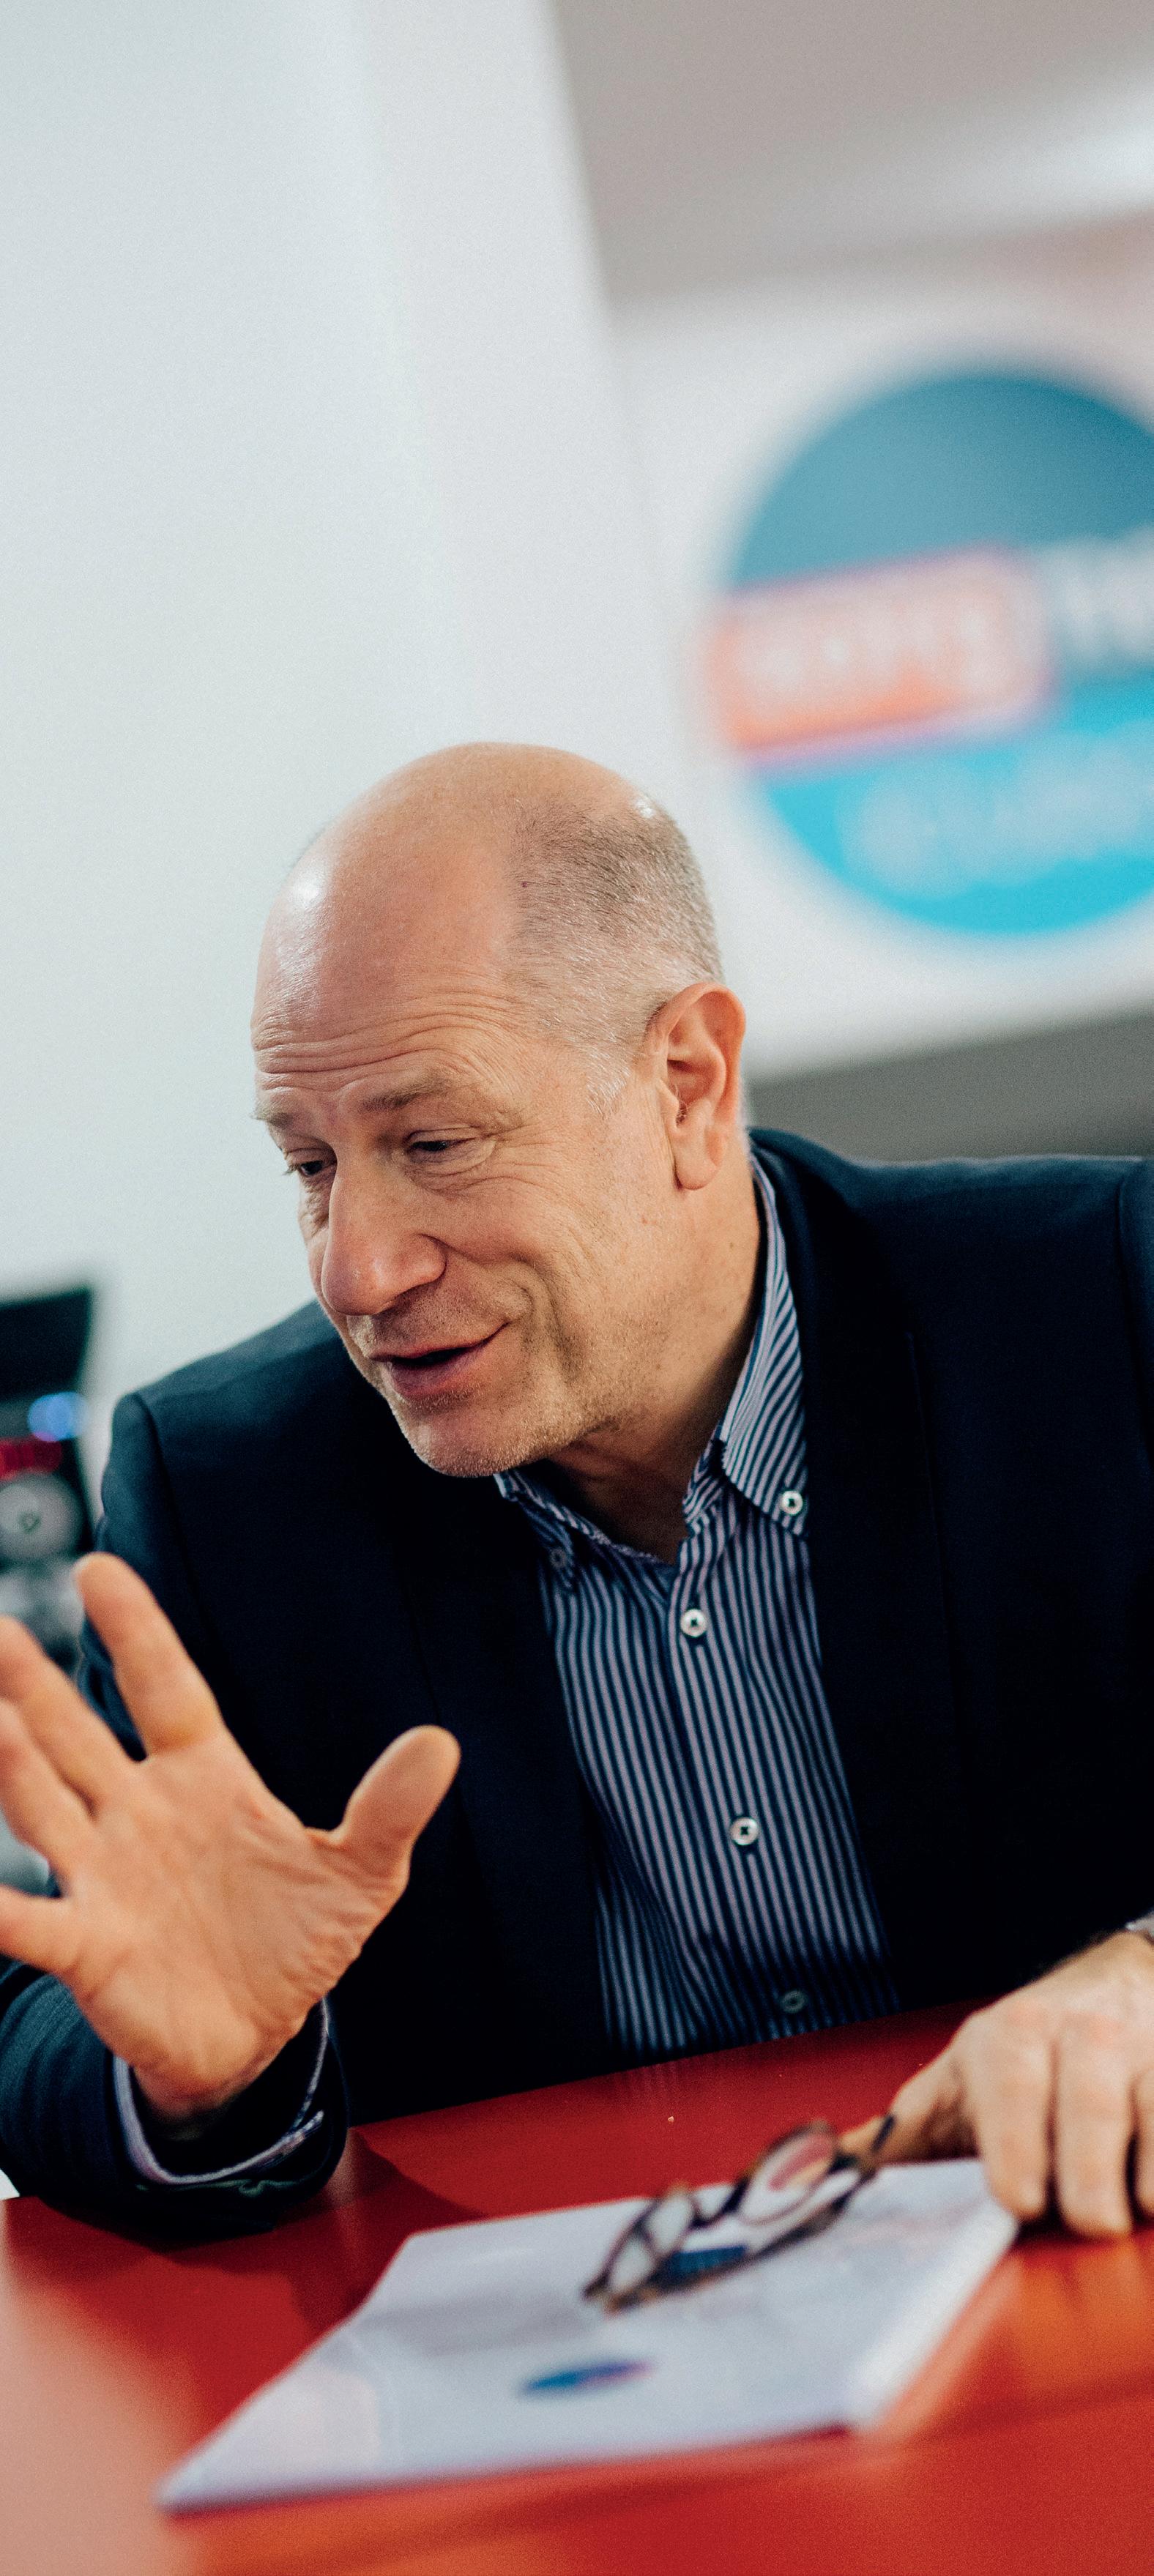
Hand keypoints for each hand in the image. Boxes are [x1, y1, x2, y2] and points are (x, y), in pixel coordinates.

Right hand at [0, 1555, 458, 2121]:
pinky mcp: (91, 1948)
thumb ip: (389, 1810)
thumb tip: (441, 1743)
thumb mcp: (361, 1873)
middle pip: (76, 1735)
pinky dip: (0, 1910)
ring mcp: (105, 1877)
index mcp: (203, 1776)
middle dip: (32, 1684)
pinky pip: (32, 1922)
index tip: (96, 1567)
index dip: (136, 1631)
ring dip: (14, 1768)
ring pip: (45, 1808)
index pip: (165, 1687)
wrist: (255, 2037)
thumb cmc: (294, 1938)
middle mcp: (138, 1814)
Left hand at [844, 1937, 1153, 2236]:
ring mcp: (1138, 2052)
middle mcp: (1076, 2036)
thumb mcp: (955, 2087)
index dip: (1014, 2142)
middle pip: (1086, 2102)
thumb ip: (896, 2139)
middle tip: (1085, 2223)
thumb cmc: (1022, 2061)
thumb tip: (812, 2177)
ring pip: (1148, 2108)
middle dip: (1084, 2168)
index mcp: (1005, 2038)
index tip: (1016, 2199)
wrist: (1112, 1988)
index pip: (1009, 2083)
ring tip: (1125, 2214)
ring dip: (1140, 2172)